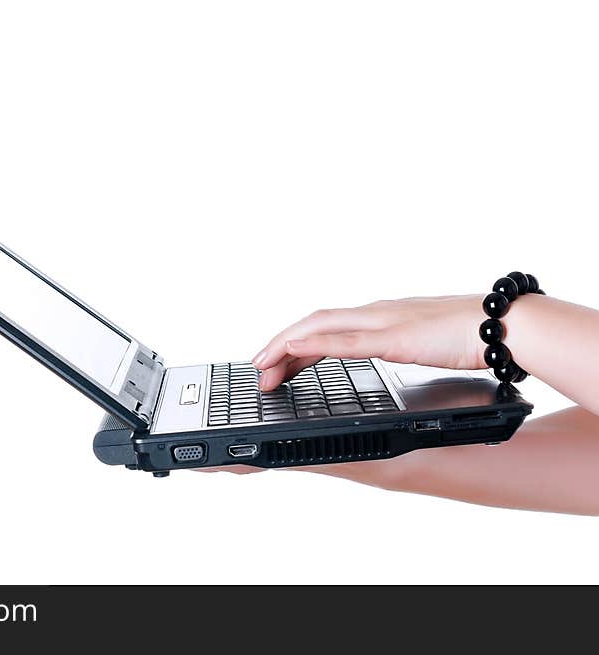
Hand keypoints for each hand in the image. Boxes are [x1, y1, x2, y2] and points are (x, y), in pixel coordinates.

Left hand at [252, 295, 485, 390]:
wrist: (505, 324)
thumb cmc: (470, 334)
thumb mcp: (422, 339)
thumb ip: (399, 342)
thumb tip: (389, 349)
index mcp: (380, 317)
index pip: (325, 326)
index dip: (295, 342)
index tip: (273, 361)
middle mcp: (375, 314)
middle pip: (313, 325)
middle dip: (279, 347)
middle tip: (257, 369)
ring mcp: (383, 323)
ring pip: (319, 328)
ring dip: (286, 347)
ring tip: (263, 366)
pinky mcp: (395, 338)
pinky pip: (346, 342)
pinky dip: (315, 345)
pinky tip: (294, 353)